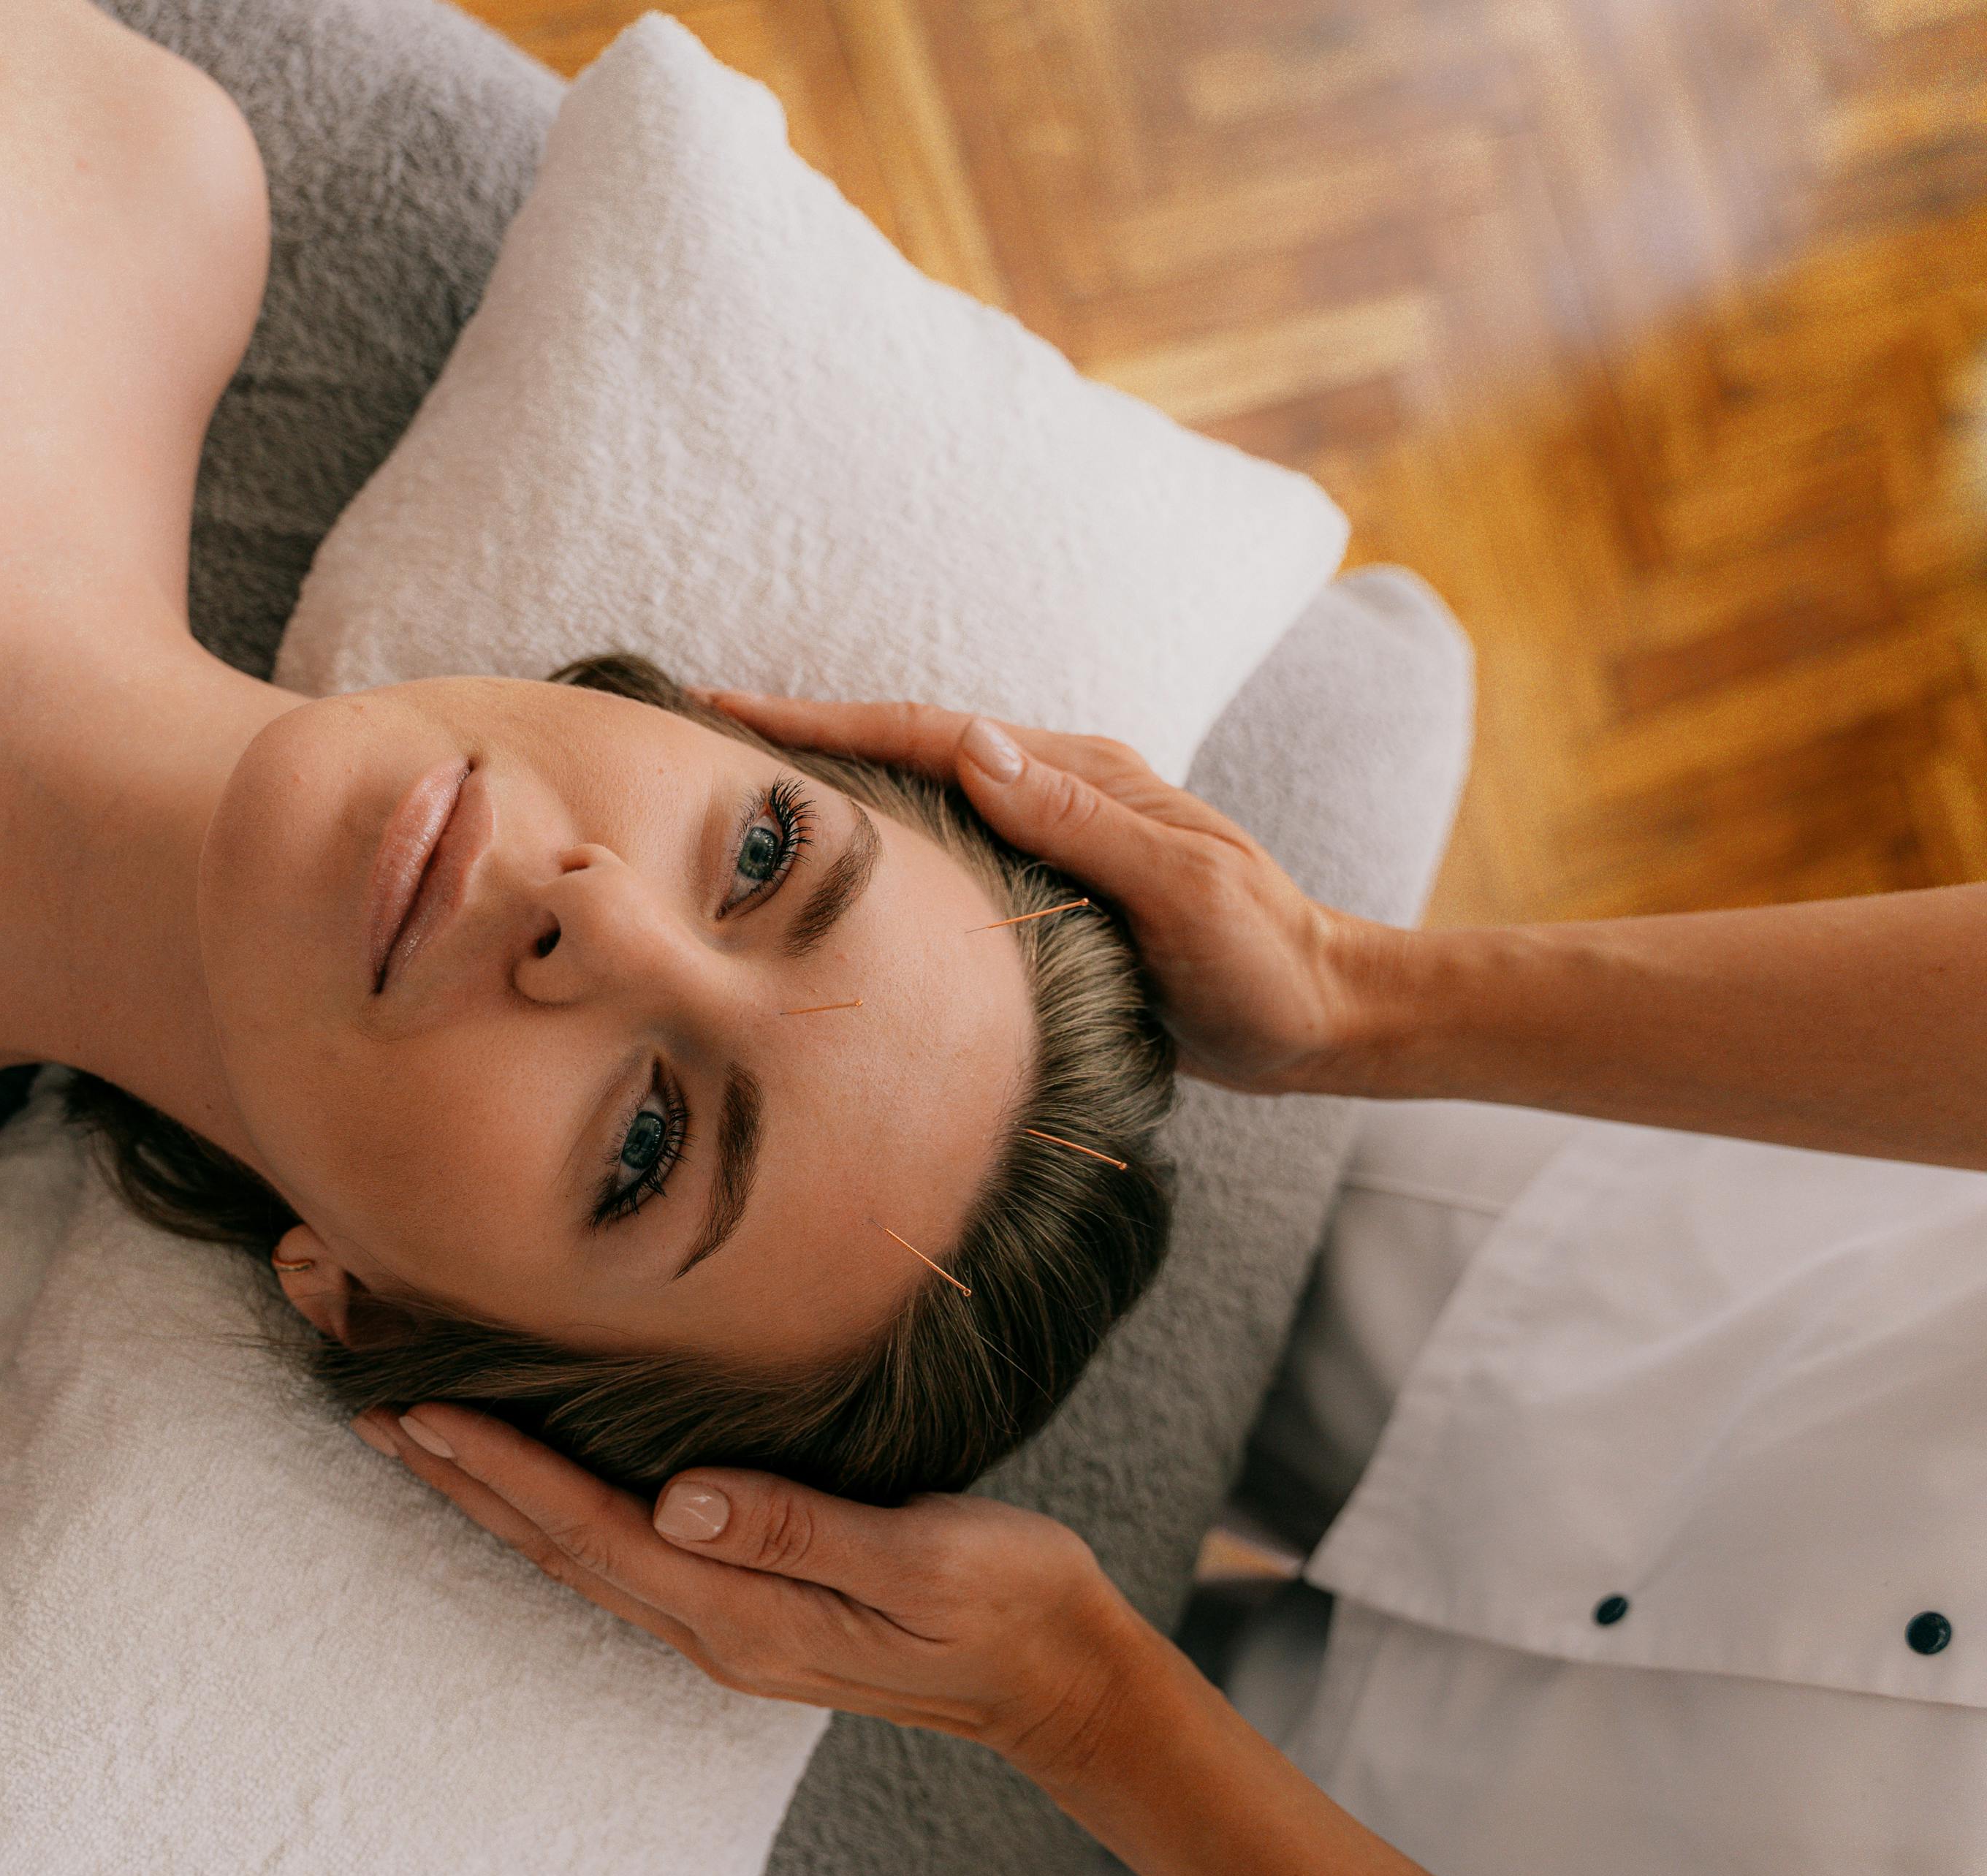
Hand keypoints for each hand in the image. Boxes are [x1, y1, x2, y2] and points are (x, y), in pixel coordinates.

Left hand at [353, 1403, 1150, 1788]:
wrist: (1062, 1677)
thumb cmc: (1008, 1601)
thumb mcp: (924, 1557)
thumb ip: (801, 1527)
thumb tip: (683, 1494)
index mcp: (748, 1613)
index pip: (595, 1527)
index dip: (503, 1466)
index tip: (424, 1408)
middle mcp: (718, 1629)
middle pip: (559, 1547)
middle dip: (463, 1481)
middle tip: (376, 1412)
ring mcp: (728, 1629)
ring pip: (580, 1558)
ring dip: (495, 1500)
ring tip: (423, 1441)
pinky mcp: (749, 1612)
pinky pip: (621, 1560)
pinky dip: (554, 1516)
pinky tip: (532, 1485)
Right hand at [698, 689, 1399, 1093]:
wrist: (1324, 1017)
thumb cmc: (1263, 963)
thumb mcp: (1181, 889)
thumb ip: (1081, 819)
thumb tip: (973, 743)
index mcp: (1078, 777)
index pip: (929, 733)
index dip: (825, 720)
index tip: (729, 709)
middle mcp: (1055, 793)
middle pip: (908, 750)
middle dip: (807, 738)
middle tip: (701, 740)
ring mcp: (1051, 841)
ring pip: (920, 800)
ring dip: (835, 789)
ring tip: (739, 795)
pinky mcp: (1047, 892)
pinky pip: (942, 853)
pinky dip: (878, 847)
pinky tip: (832, 872)